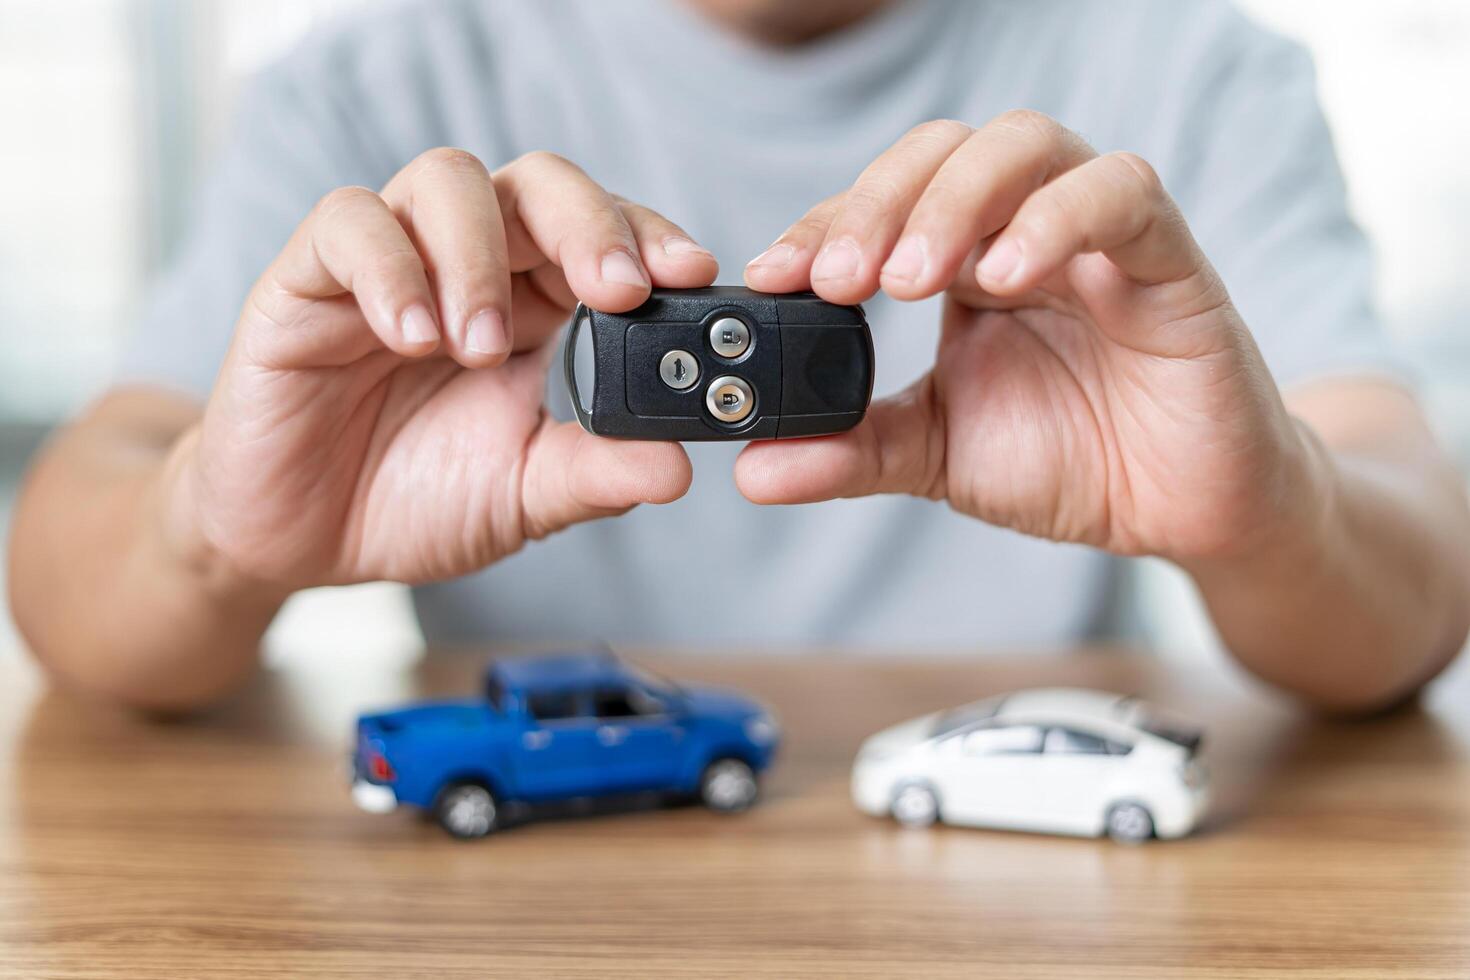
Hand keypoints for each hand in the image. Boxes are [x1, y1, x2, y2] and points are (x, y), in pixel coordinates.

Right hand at [168, 148, 716, 586]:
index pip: (602, 232)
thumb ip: (595, 475)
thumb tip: (679, 467)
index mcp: (537, 303)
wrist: (301, 543)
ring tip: (483, 345)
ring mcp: (390, 262)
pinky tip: (414, 339)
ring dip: (480, 255)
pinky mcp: (307, 278)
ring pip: (447, 180)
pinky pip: (347, 226)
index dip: (648, 236)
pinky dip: (390, 271)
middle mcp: (470, 265)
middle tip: (614, 287)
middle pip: (537, 183)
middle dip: (586, 222)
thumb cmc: (416, 500)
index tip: (690, 274)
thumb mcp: (522, 495)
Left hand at [740, 113, 1315, 560]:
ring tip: (908, 280)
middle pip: (943, 150)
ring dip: (955, 201)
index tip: (770, 277)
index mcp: (962, 260)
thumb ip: (854, 450)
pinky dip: (1057, 221)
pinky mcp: (1168, 255)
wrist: (1183, 510)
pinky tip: (1005, 277)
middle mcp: (1022, 226)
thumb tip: (752, 470)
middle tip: (837, 280)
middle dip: (878, 203)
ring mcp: (1097, 231)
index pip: (882, 204)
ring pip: (1025, 145)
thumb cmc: (1069, 461)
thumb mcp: (938, 456)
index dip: (821, 227)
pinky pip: (1120, 194)